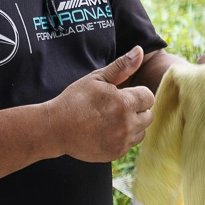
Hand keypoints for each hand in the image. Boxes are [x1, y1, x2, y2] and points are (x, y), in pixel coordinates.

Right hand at [46, 46, 154, 162]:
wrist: (56, 128)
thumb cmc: (75, 99)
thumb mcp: (97, 78)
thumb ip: (122, 66)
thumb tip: (140, 50)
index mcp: (125, 103)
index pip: (149, 97)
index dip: (136, 93)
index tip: (121, 94)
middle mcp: (127, 124)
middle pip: (148, 116)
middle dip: (136, 109)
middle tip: (116, 106)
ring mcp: (122, 141)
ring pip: (141, 132)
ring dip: (132, 125)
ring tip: (111, 119)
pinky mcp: (116, 153)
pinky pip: (129, 144)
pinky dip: (122, 138)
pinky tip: (106, 131)